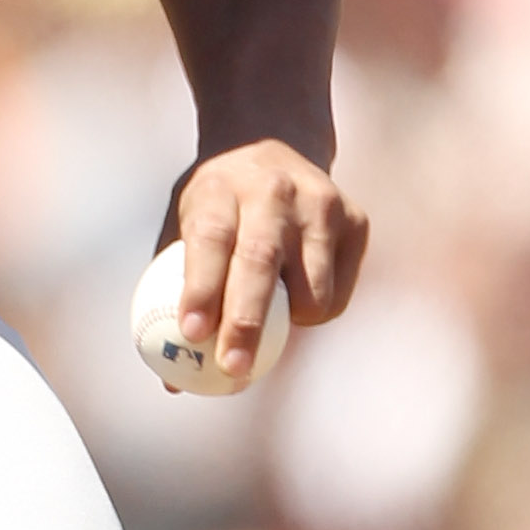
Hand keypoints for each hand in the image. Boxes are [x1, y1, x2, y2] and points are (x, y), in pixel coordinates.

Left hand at [170, 141, 366, 383]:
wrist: (273, 146)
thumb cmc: (217, 209)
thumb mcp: (185, 228)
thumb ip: (175, 298)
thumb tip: (173, 384)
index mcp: (219, 187)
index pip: (209, 238)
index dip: (201, 287)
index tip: (191, 334)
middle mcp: (273, 190)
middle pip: (260, 260)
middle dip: (246, 321)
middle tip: (233, 368)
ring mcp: (320, 202)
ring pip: (311, 288)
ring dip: (289, 325)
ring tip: (269, 326)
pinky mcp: (356, 220)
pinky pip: (336, 294)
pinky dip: (315, 314)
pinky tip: (297, 298)